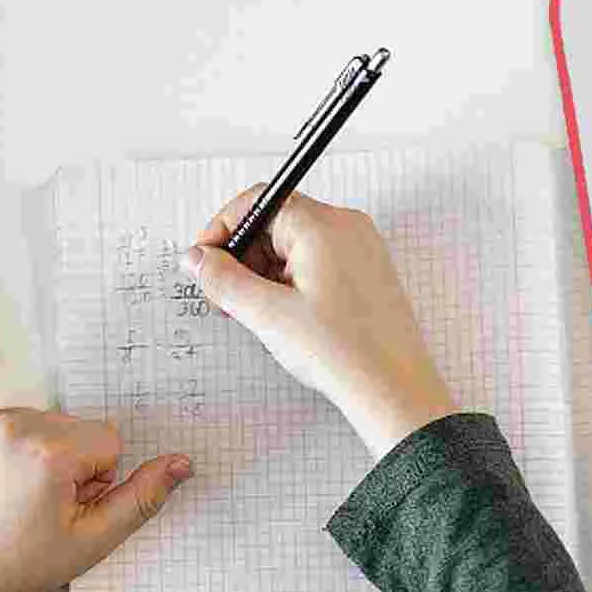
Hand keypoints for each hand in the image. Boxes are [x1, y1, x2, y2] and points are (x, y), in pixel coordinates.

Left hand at [0, 408, 191, 591]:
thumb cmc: (22, 565)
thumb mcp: (94, 538)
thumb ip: (142, 496)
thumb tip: (181, 463)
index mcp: (49, 451)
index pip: (107, 441)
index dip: (96, 479)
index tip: (65, 506)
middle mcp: (10, 426)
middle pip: (72, 427)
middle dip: (67, 461)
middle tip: (37, 504)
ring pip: (37, 422)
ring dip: (34, 451)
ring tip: (11, 494)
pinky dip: (0, 447)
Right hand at [184, 187, 457, 461]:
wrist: (394, 390)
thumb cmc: (346, 353)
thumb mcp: (267, 313)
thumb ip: (222, 279)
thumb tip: (197, 258)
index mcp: (325, 226)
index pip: (259, 201)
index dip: (224, 229)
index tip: (206, 261)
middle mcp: (347, 229)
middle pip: (276, 223)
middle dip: (244, 258)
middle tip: (228, 299)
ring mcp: (361, 251)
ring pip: (295, 247)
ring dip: (266, 275)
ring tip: (260, 316)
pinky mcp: (366, 274)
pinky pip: (317, 263)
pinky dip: (292, 284)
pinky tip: (286, 317)